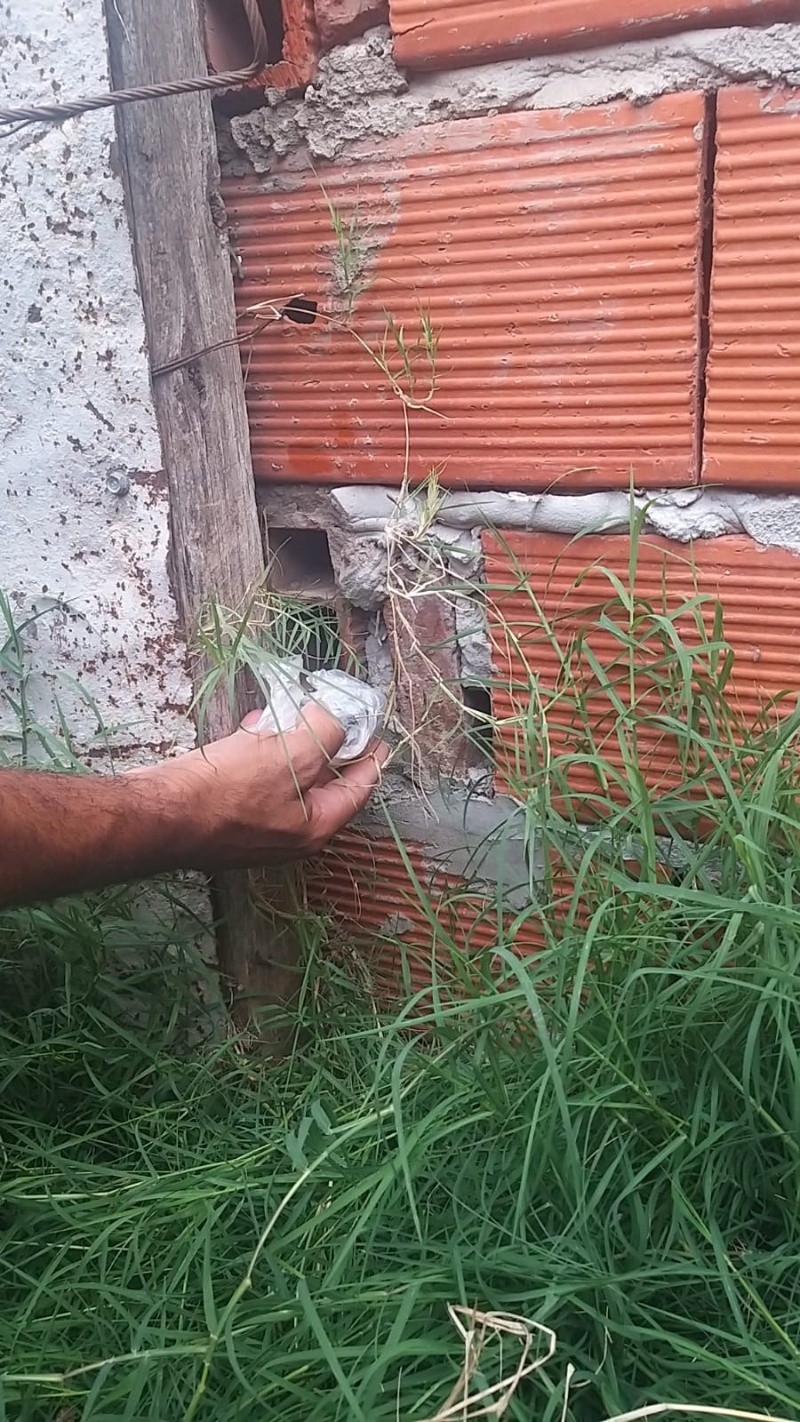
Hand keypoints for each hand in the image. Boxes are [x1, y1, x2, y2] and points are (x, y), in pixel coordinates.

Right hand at [150, 701, 388, 871]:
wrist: (158, 815)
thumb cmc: (228, 791)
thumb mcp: (291, 754)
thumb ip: (326, 732)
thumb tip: (334, 717)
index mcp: (316, 827)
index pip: (359, 788)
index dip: (372, 756)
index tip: (379, 734)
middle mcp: (291, 833)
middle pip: (323, 783)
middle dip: (329, 744)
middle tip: (335, 714)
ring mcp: (258, 827)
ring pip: (288, 777)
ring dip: (292, 742)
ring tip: (292, 711)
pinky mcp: (229, 815)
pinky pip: (257, 778)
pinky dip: (262, 751)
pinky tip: (254, 727)